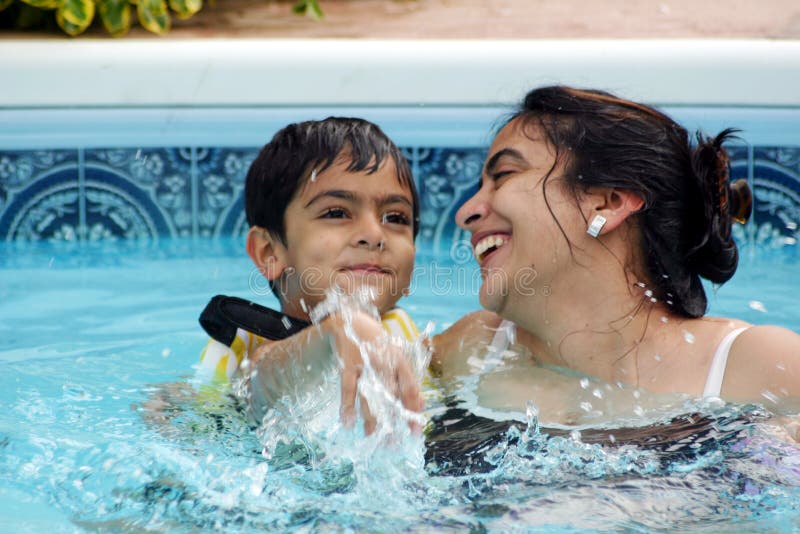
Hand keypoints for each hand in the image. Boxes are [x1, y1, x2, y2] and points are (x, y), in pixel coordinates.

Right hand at [325, 310, 423, 434]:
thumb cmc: (378, 344)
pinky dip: (347, 406)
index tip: (415, 434)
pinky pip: (348, 389)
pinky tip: (348, 423)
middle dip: (392, 423)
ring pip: (371, 396)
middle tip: (392, 445)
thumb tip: (420, 405)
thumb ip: (407, 380)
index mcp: (400, 361)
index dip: (414, 413)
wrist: (352, 320)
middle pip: (391, 398)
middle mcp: (385, 363)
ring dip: (372, 420)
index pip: (411, 390)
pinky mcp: (347, 365)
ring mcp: (365, 364)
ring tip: (372, 439)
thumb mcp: (396, 358)